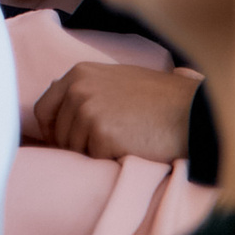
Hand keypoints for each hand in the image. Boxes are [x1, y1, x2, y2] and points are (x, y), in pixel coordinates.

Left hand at [33, 63, 201, 161]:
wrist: (190, 112)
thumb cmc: (157, 98)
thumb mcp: (115, 79)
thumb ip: (86, 87)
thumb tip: (56, 97)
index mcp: (79, 74)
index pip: (43, 108)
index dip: (50, 129)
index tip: (62, 142)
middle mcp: (78, 90)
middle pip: (58, 133)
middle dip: (75, 145)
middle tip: (104, 146)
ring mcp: (88, 111)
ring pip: (74, 149)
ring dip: (94, 153)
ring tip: (124, 141)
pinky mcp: (101, 134)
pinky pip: (94, 159)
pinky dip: (110, 159)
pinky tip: (130, 147)